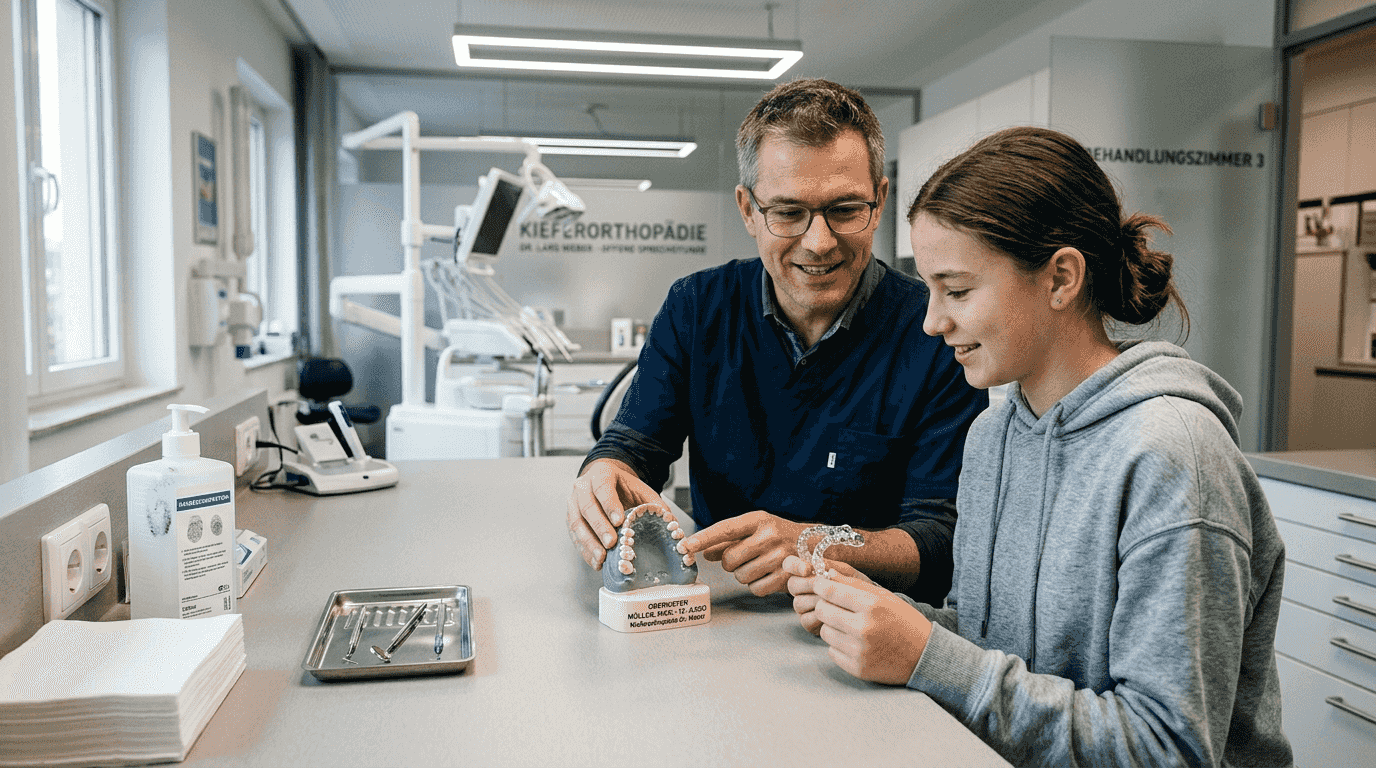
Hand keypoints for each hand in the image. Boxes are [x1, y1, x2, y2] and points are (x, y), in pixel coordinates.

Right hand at [566, 459, 663, 568]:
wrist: (603, 482)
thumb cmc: (622, 487)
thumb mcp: (641, 489)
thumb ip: (654, 504)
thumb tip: (670, 523)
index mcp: (601, 473)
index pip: (602, 487)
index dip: (610, 504)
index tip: (619, 521)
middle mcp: (582, 487)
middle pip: (587, 507)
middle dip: (599, 527)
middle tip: (611, 543)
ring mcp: (573, 503)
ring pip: (576, 523)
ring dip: (589, 543)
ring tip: (602, 557)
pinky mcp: (570, 519)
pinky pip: (574, 536)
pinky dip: (585, 551)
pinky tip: (596, 561)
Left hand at [680, 511, 804, 595]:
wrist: (816, 546)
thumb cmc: (780, 535)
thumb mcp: (756, 530)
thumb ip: (729, 540)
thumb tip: (703, 551)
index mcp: (759, 520)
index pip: (725, 529)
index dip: (703, 538)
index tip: (685, 546)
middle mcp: (769, 536)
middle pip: (729, 559)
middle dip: (731, 563)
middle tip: (745, 557)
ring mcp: (780, 557)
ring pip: (741, 576)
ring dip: (745, 575)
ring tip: (760, 565)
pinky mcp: (786, 577)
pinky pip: (756, 589)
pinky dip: (758, 586)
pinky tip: (769, 575)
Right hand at [784, 556, 874, 635]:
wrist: (868, 607)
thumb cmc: (858, 587)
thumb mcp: (849, 574)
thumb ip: (835, 569)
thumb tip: (823, 568)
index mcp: (808, 572)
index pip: (789, 564)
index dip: (795, 565)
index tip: (807, 569)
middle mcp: (802, 589)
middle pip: (792, 584)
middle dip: (808, 584)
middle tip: (824, 584)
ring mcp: (803, 606)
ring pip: (798, 603)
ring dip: (816, 601)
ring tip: (834, 600)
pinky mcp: (808, 623)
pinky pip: (806, 619)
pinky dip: (819, 617)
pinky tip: (833, 614)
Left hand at [811, 571, 931, 684]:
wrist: (924, 656)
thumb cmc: (904, 622)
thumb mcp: (885, 597)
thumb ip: (855, 584)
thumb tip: (828, 575)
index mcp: (872, 606)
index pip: (830, 591)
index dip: (820, 586)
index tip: (819, 585)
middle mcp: (864, 628)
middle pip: (822, 611)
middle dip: (825, 606)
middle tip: (836, 607)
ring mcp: (859, 651)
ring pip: (824, 632)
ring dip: (833, 627)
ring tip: (851, 627)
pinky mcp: (857, 668)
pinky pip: (832, 651)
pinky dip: (839, 646)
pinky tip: (856, 643)